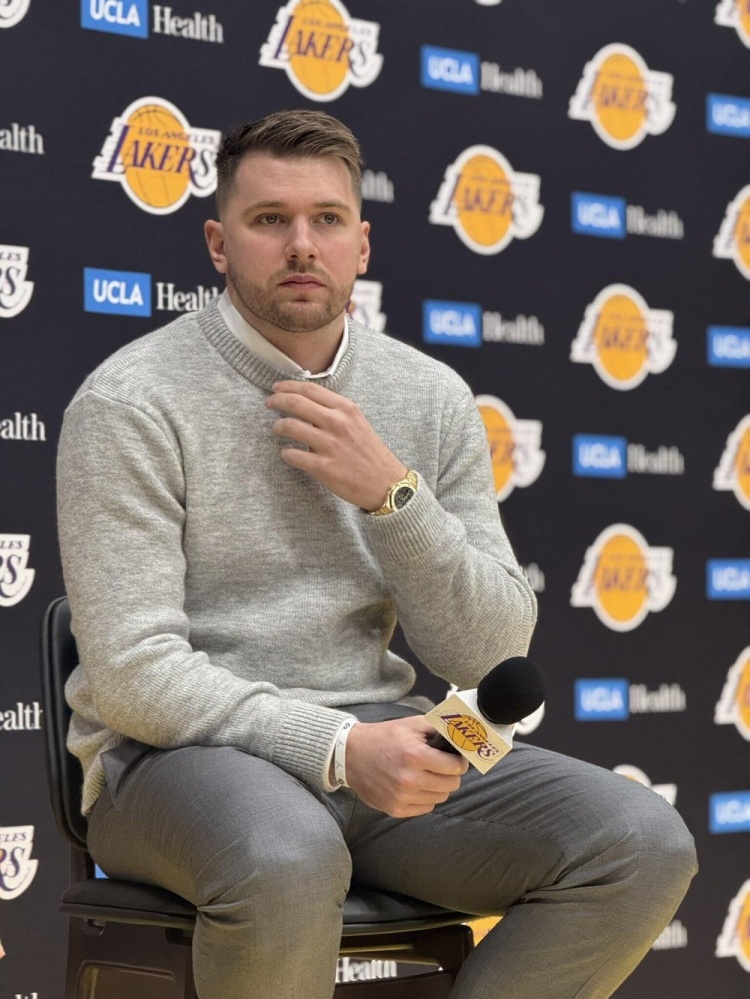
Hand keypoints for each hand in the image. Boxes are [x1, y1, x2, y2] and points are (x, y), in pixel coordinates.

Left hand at [265, 381, 406, 509]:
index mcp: (346, 409)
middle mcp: (337, 423)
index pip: (310, 389)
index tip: (277, 388)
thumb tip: (306, 403)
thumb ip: (335, 411)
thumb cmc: (370, 453)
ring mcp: (329, 445)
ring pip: (290, 426)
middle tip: (268, 404)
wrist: (386, 483)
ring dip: (278, 427)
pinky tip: (288, 453)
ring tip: (277, 429)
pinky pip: (292, 455)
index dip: (288, 386)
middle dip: (276, 401)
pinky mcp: (323, 467)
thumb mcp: (358, 422)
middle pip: (295, 403)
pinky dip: (286, 453)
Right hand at [344, 716, 468, 817]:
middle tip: (444, 767)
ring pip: (440, 797)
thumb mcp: (411, 724)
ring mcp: (402, 797)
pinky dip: (426, 797)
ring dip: (439, 787)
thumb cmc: (384, 737)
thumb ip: (438, 729)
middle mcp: (410, 779)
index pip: (455, 768)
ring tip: (428, 775)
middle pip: (451, 785)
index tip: (457, 759)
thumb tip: (460, 737)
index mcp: (415, 755)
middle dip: (451, 775)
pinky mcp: (396, 809)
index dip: (459, 762)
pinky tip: (417, 786)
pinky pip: (426, 808)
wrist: (352, 755)